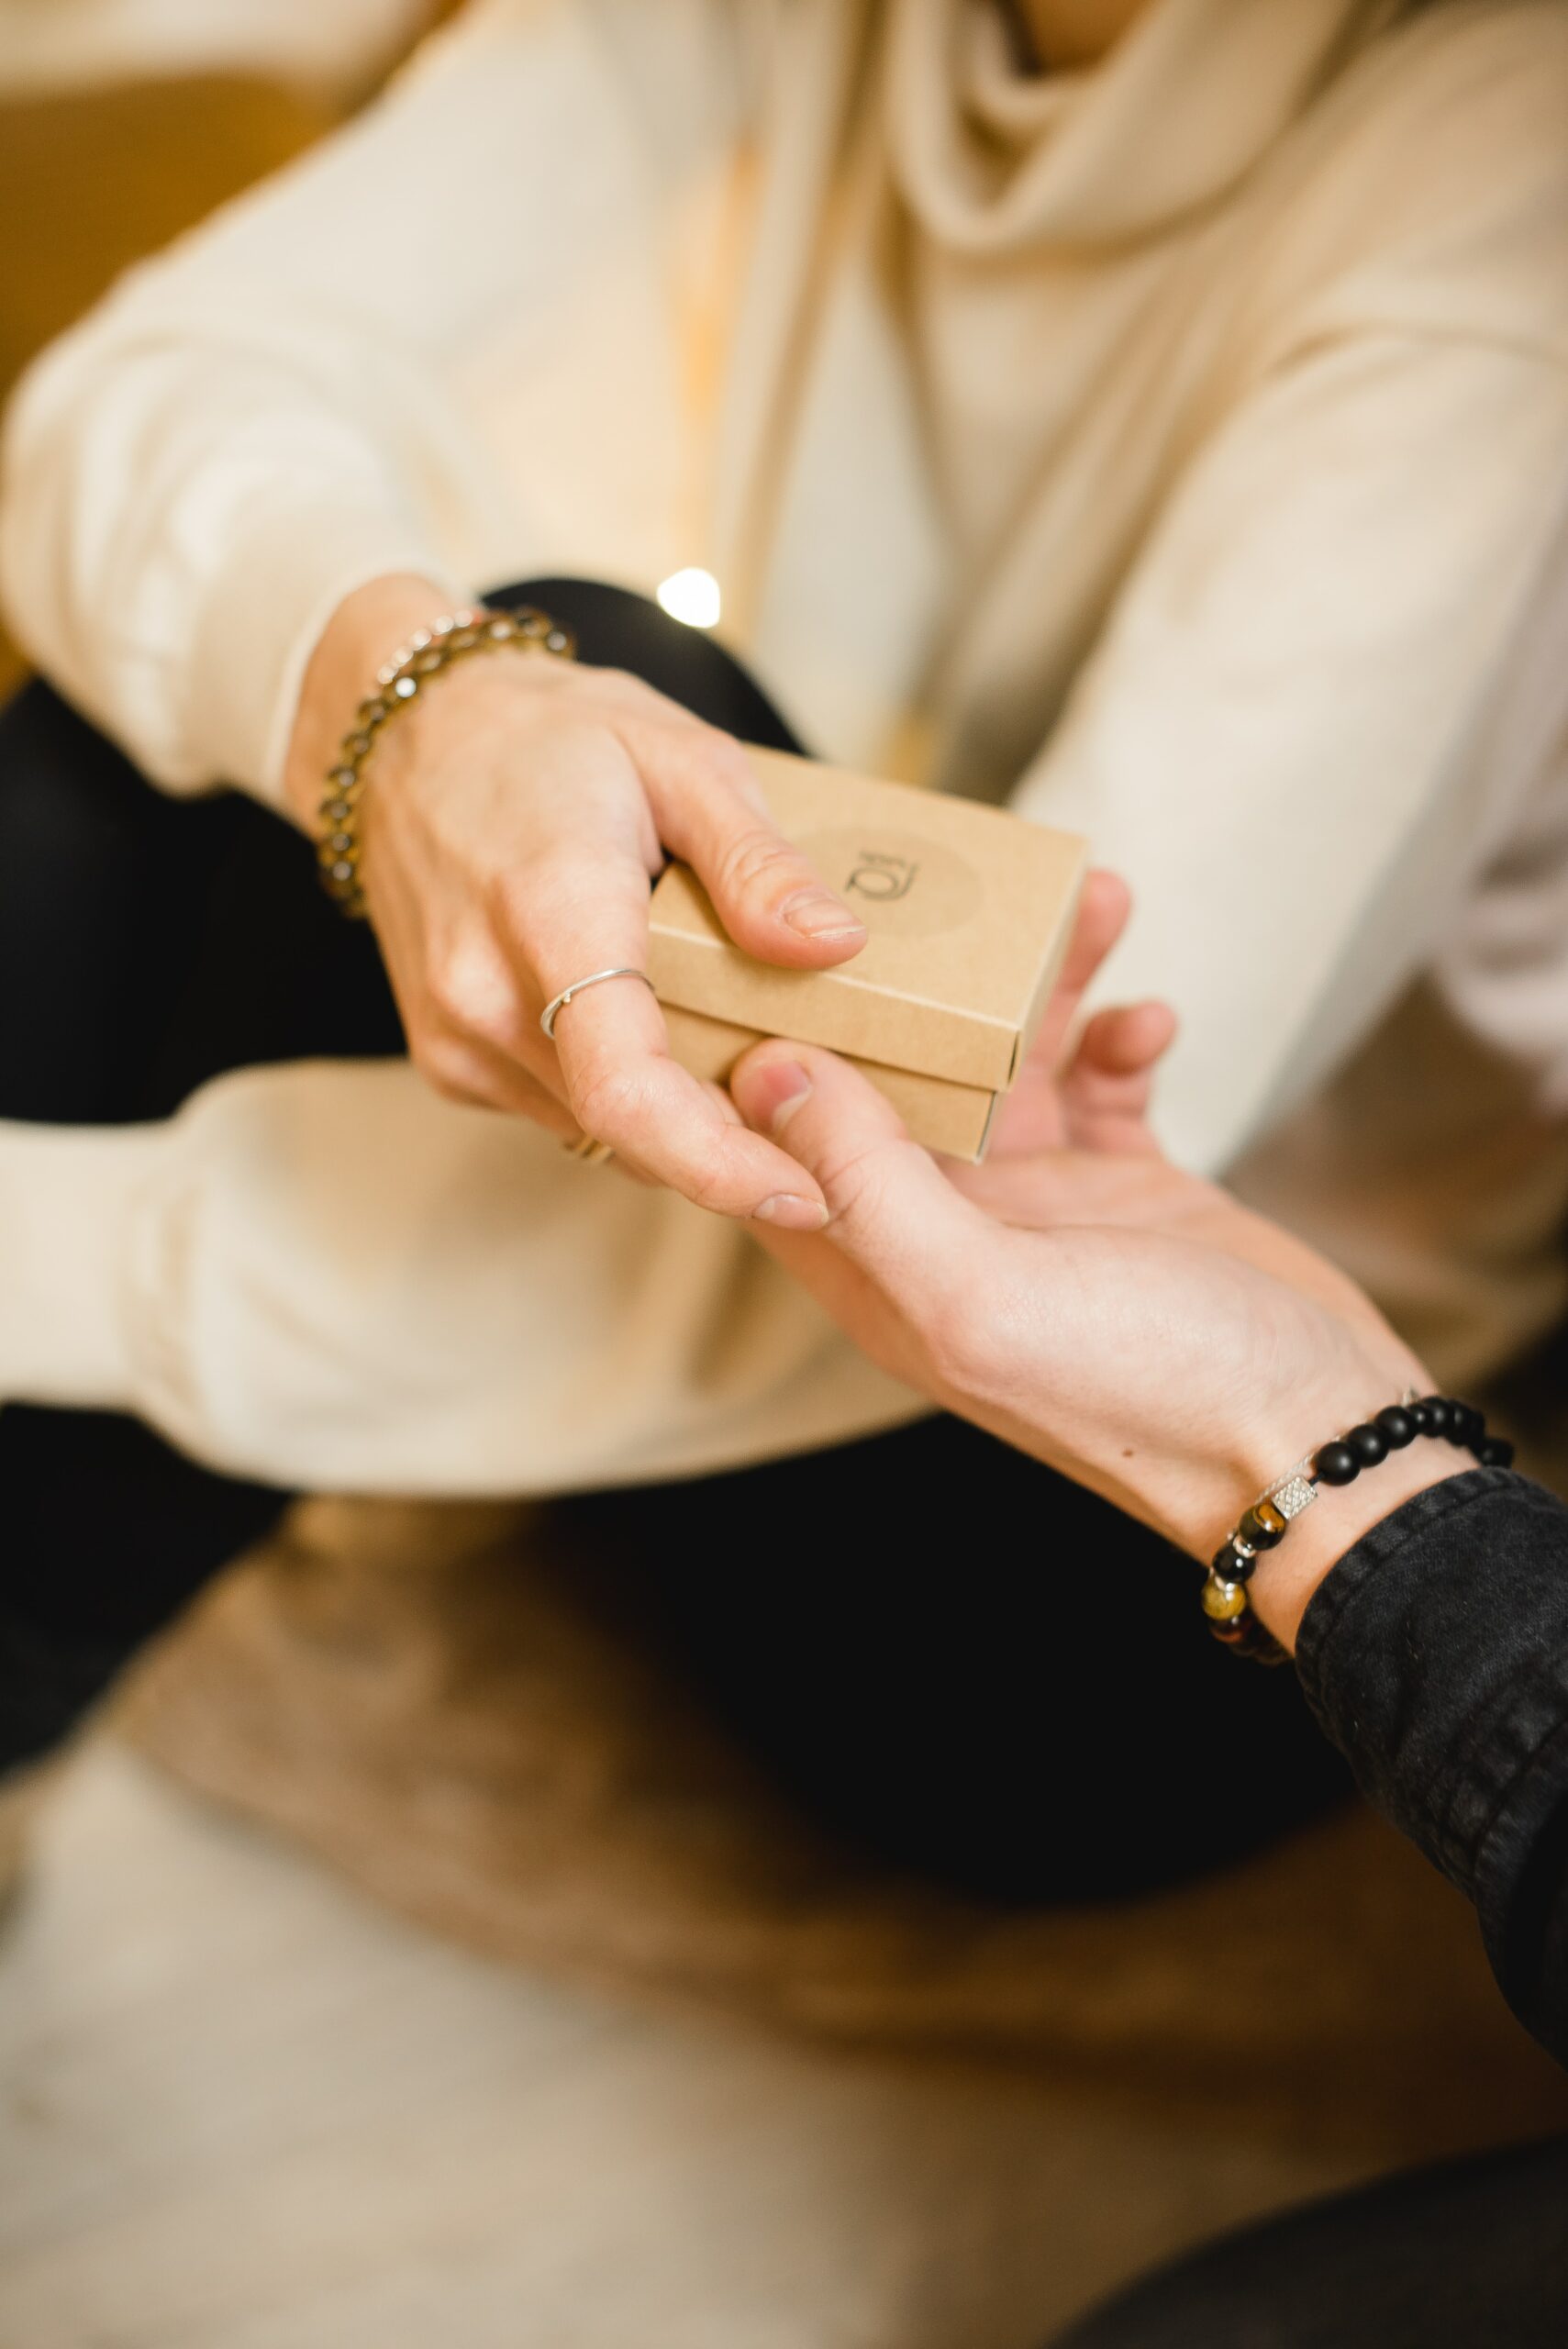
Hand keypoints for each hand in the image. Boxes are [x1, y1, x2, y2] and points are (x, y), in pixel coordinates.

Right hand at [284, 576, 866, 1224]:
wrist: (405, 738)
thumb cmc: (549, 736)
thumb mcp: (680, 755)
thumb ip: (756, 861)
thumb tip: (836, 947)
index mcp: (551, 913)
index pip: (627, 1087)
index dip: (717, 1163)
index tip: (802, 1196)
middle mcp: (485, 996)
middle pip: (629, 1129)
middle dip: (732, 1145)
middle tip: (814, 1111)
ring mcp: (455, 1037)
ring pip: (601, 1132)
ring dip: (681, 1120)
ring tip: (740, 1051)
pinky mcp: (449, 1059)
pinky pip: (564, 1110)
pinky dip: (626, 1099)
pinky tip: (658, 1031)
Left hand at [730, 877, 1460, 1645]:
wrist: (1317, 1440)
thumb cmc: (1145, 1391)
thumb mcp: (982, 1292)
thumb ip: (869, 1185)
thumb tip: (769, 1072)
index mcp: (883, 1273)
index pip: (781, 1147)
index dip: (764, 1048)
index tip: (767, 937)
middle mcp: (948, 1236)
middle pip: (896, 1079)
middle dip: (918, 980)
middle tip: (949, 880)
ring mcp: (1039, 1211)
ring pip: (1007, 1063)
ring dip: (1042, 984)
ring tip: (1090, 904)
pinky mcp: (1126, 1191)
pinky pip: (1101, 1084)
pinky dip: (1120, 1040)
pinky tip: (1151, 1022)